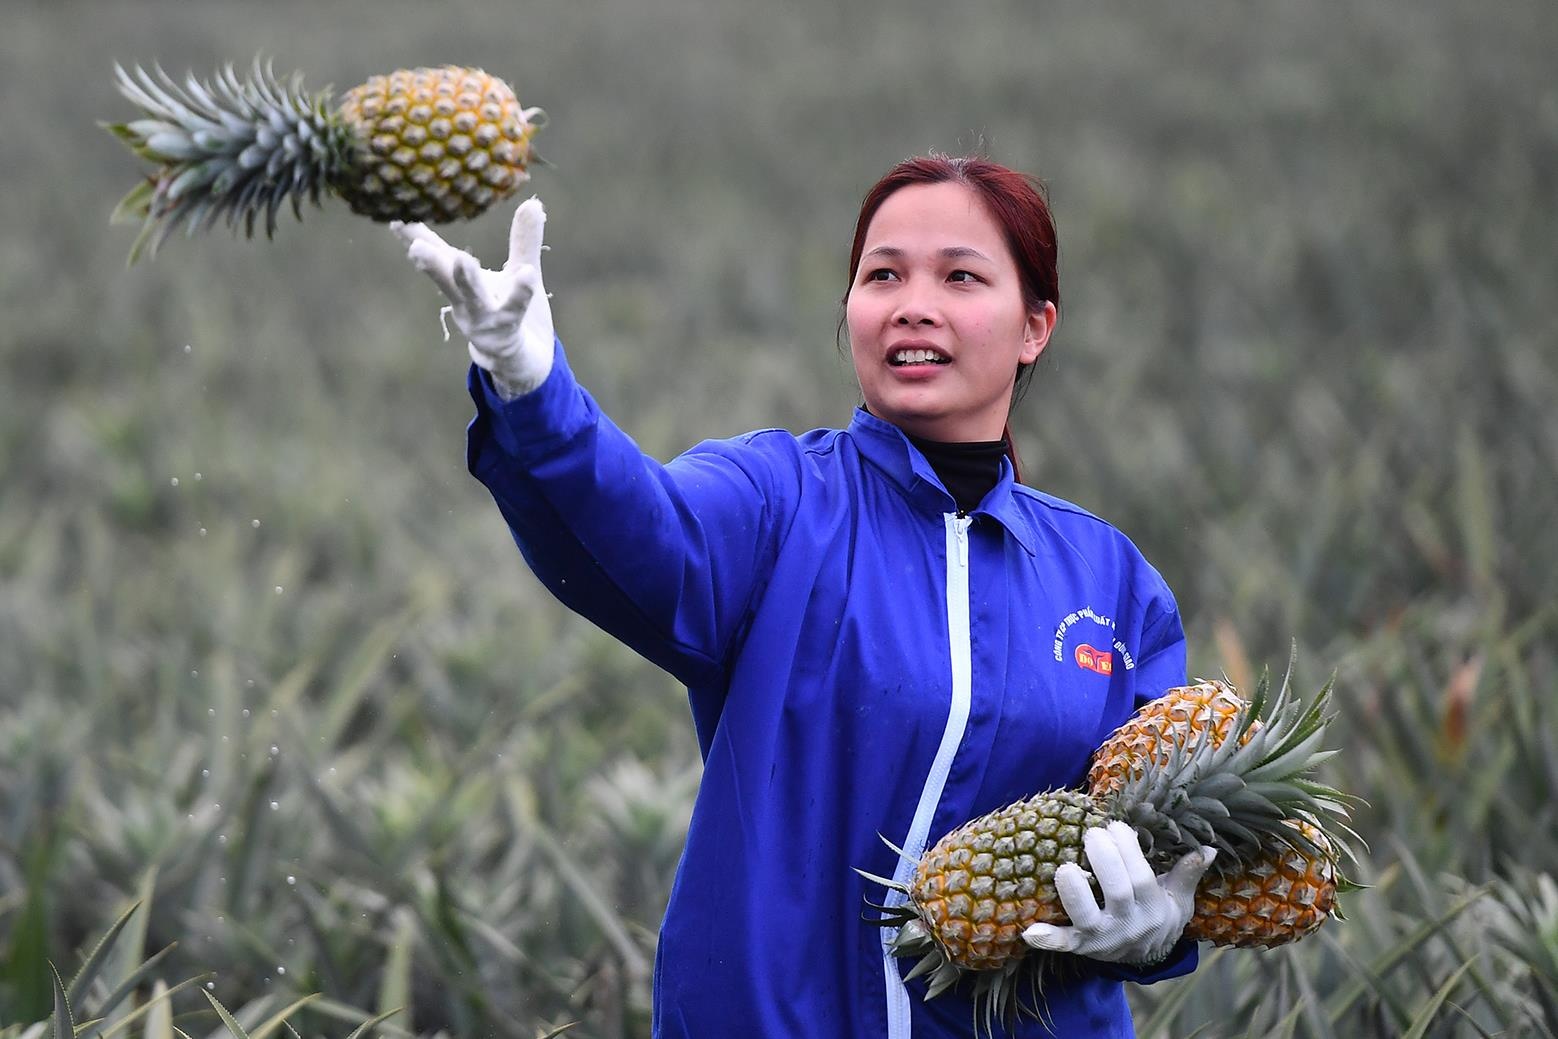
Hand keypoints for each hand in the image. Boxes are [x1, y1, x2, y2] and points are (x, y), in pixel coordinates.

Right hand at [390, 198, 554, 399]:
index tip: (395, 218)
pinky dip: (519, 294)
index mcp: (464, 285)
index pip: (438, 256)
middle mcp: (466, 302)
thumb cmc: (514, 314)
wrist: (523, 363)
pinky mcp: (505, 334)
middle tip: (415, 244)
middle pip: (445, 278)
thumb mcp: (520, 272)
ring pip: (472, 298)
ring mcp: (483, 320)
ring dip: (465, 279)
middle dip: (430, 261)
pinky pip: (512, 312)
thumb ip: (523, 241)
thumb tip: (533, 203)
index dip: (417, 238)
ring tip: (462, 259)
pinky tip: (527, 274)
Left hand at [1022, 821, 1214, 965]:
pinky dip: (1047, 939)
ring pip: (1088, 918)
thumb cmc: (1159, 914)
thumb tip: (1208, 848)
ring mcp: (1102, 937)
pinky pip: (1064, 945)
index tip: (1114, 825)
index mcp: (1152, 907)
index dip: (1128, 850)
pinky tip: (1029, 931)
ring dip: (1074, 894)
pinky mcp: (1081, 946)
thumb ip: (1188, 873)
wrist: (1146, 956)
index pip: (1141, 877)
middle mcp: (1128, 924)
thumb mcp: (1179, 897)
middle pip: (1118, 893)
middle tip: (1092, 834)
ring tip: (1064, 868)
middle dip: (1105, 861)